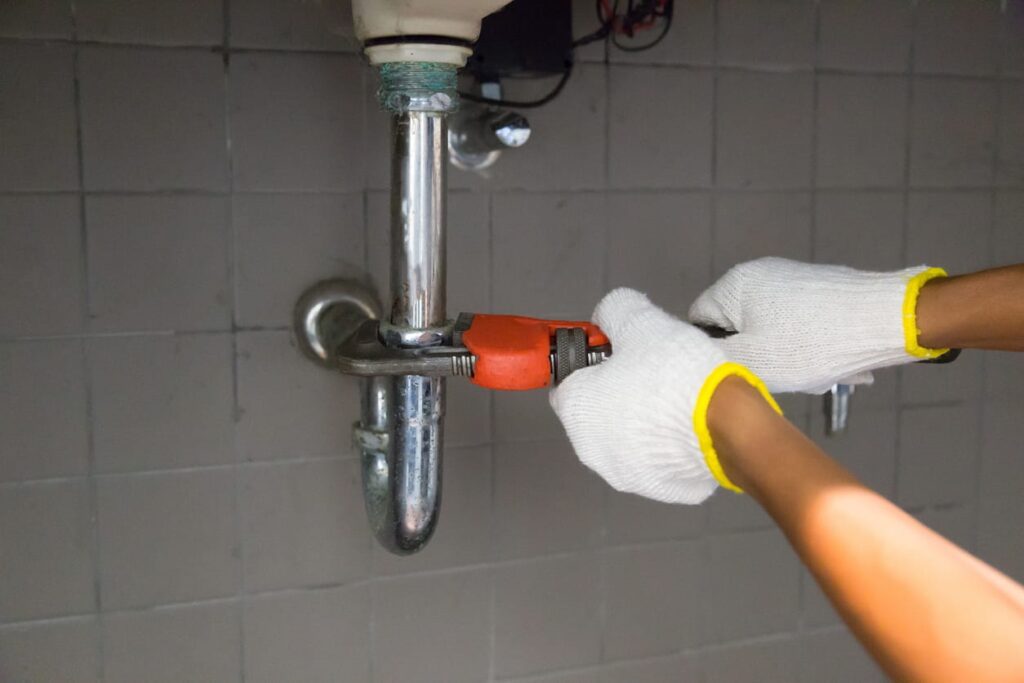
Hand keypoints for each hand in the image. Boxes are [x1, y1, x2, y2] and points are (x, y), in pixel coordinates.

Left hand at [549, 288, 777, 503]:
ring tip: (677, 399)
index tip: (621, 354)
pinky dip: (667, 446)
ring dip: (642, 423)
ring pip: (627, 439)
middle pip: (598, 412)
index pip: (569, 383)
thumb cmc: (674, 371)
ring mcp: (625, 475)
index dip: (592, 365)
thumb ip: (614, 311)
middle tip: (654, 373)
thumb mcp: (640, 320)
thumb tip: (609, 317)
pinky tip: (691, 427)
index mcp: (576, 409)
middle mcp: (590, 449)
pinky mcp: (661, 490)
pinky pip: (658, 461)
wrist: (729, 424)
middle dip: (618, 394)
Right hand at [688, 257, 948, 393]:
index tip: (739, 367)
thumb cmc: (808, 344)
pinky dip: (807, 342)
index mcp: (734, 284)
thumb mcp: (750, 362)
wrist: (882, 320)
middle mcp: (759, 273)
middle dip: (754, 352)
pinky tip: (829, 358)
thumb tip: (704, 350)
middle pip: (739, 324)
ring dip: (784, 353)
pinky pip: (798, 322)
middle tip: (777, 373)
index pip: (700, 319)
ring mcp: (793, 277)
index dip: (715, 348)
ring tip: (811, 370)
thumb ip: (715, 356)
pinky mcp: (820, 286)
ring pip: (771, 327)